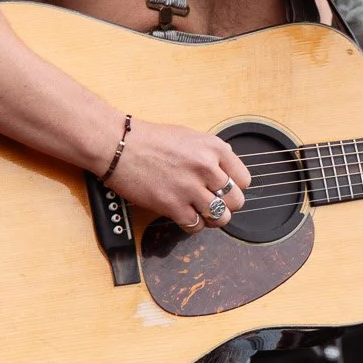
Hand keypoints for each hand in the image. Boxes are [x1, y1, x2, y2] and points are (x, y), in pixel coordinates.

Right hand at [102, 117, 249, 229]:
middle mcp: (206, 167)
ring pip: (220, 218)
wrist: (118, 146)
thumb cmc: (149, 140)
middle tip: (213, 203)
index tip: (224, 189)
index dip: (235, 187)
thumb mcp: (190, 137)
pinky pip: (196, 226)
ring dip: (212, 219)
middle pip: (236, 201)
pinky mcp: (172, 205)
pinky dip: (192, 224)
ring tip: (201, 212)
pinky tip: (184, 215)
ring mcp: (190, 188)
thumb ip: (212, 154)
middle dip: (226, 205)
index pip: (244, 180)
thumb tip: (227, 173)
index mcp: (214, 148)